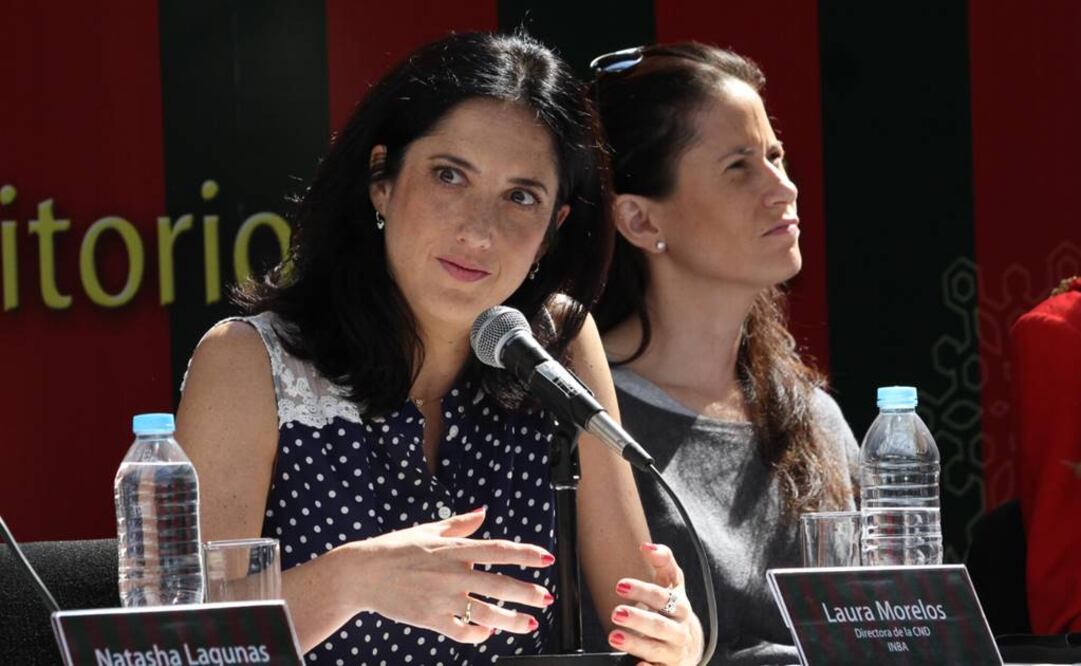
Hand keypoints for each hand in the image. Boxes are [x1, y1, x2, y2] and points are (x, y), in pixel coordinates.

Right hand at [349, 507, 554, 643]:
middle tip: (546, 598)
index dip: (526, 554)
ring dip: (512, 620)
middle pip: (501, 585)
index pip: (500, 551)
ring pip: (487, 613)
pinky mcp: (430, 619)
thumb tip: (483, 512)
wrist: (361, 573)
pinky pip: (463, 631)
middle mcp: (453, 573)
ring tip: (529, 624)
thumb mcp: (428, 530)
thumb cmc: (394, 548)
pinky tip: (489, 632)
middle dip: (528, 593)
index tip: (547, 559)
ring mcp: (443, 598)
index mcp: (455, 549)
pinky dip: (480, 634)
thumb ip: (460, 524)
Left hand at [607, 542, 702, 665]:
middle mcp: (679, 630)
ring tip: (613, 636)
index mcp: (681, 607)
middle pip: (660, 625)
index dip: (642, 590)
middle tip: (615, 612)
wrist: (690, 644)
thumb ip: (664, 561)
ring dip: (635, 644)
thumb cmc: (675, 609)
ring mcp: (674, 652)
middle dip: (638, 619)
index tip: (620, 585)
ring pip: (656, 649)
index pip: (662, 597)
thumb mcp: (673, 584)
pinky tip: (637, 665)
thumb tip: (647, 545)